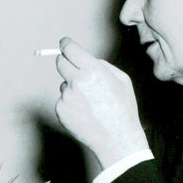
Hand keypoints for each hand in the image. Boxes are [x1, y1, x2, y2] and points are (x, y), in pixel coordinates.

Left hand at [54, 37, 148, 169]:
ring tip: (90, 101)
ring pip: (63, 83)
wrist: (116, 138)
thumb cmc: (122, 109)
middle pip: (60, 62)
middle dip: (66, 62)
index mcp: (93, 71)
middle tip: (75, 69)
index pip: (70, 49)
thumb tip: (86, 60)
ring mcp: (66, 96)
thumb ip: (102, 66)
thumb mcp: (121, 80)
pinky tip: (84, 111)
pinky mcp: (60, 109)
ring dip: (72, 87)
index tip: (64, 43)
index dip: (66, 44)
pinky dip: (70, 102)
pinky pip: (63, 99)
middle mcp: (77, 81)